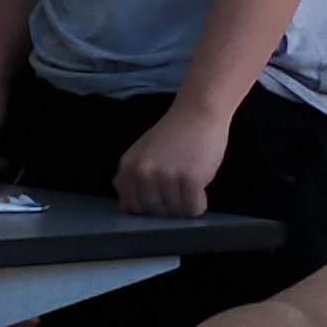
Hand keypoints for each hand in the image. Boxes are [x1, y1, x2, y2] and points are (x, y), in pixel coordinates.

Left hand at [113, 96, 232, 217]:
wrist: (198, 112)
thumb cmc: (173, 136)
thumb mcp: (142, 155)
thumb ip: (133, 180)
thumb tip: (127, 208)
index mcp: (127, 168)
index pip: (132, 209)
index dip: (148, 208)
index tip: (160, 197)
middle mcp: (142, 173)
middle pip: (154, 214)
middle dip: (169, 208)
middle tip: (179, 187)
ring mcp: (165, 176)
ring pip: (175, 214)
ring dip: (185, 205)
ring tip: (189, 183)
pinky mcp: (190, 179)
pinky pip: (193, 209)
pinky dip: (199, 203)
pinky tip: (200, 186)